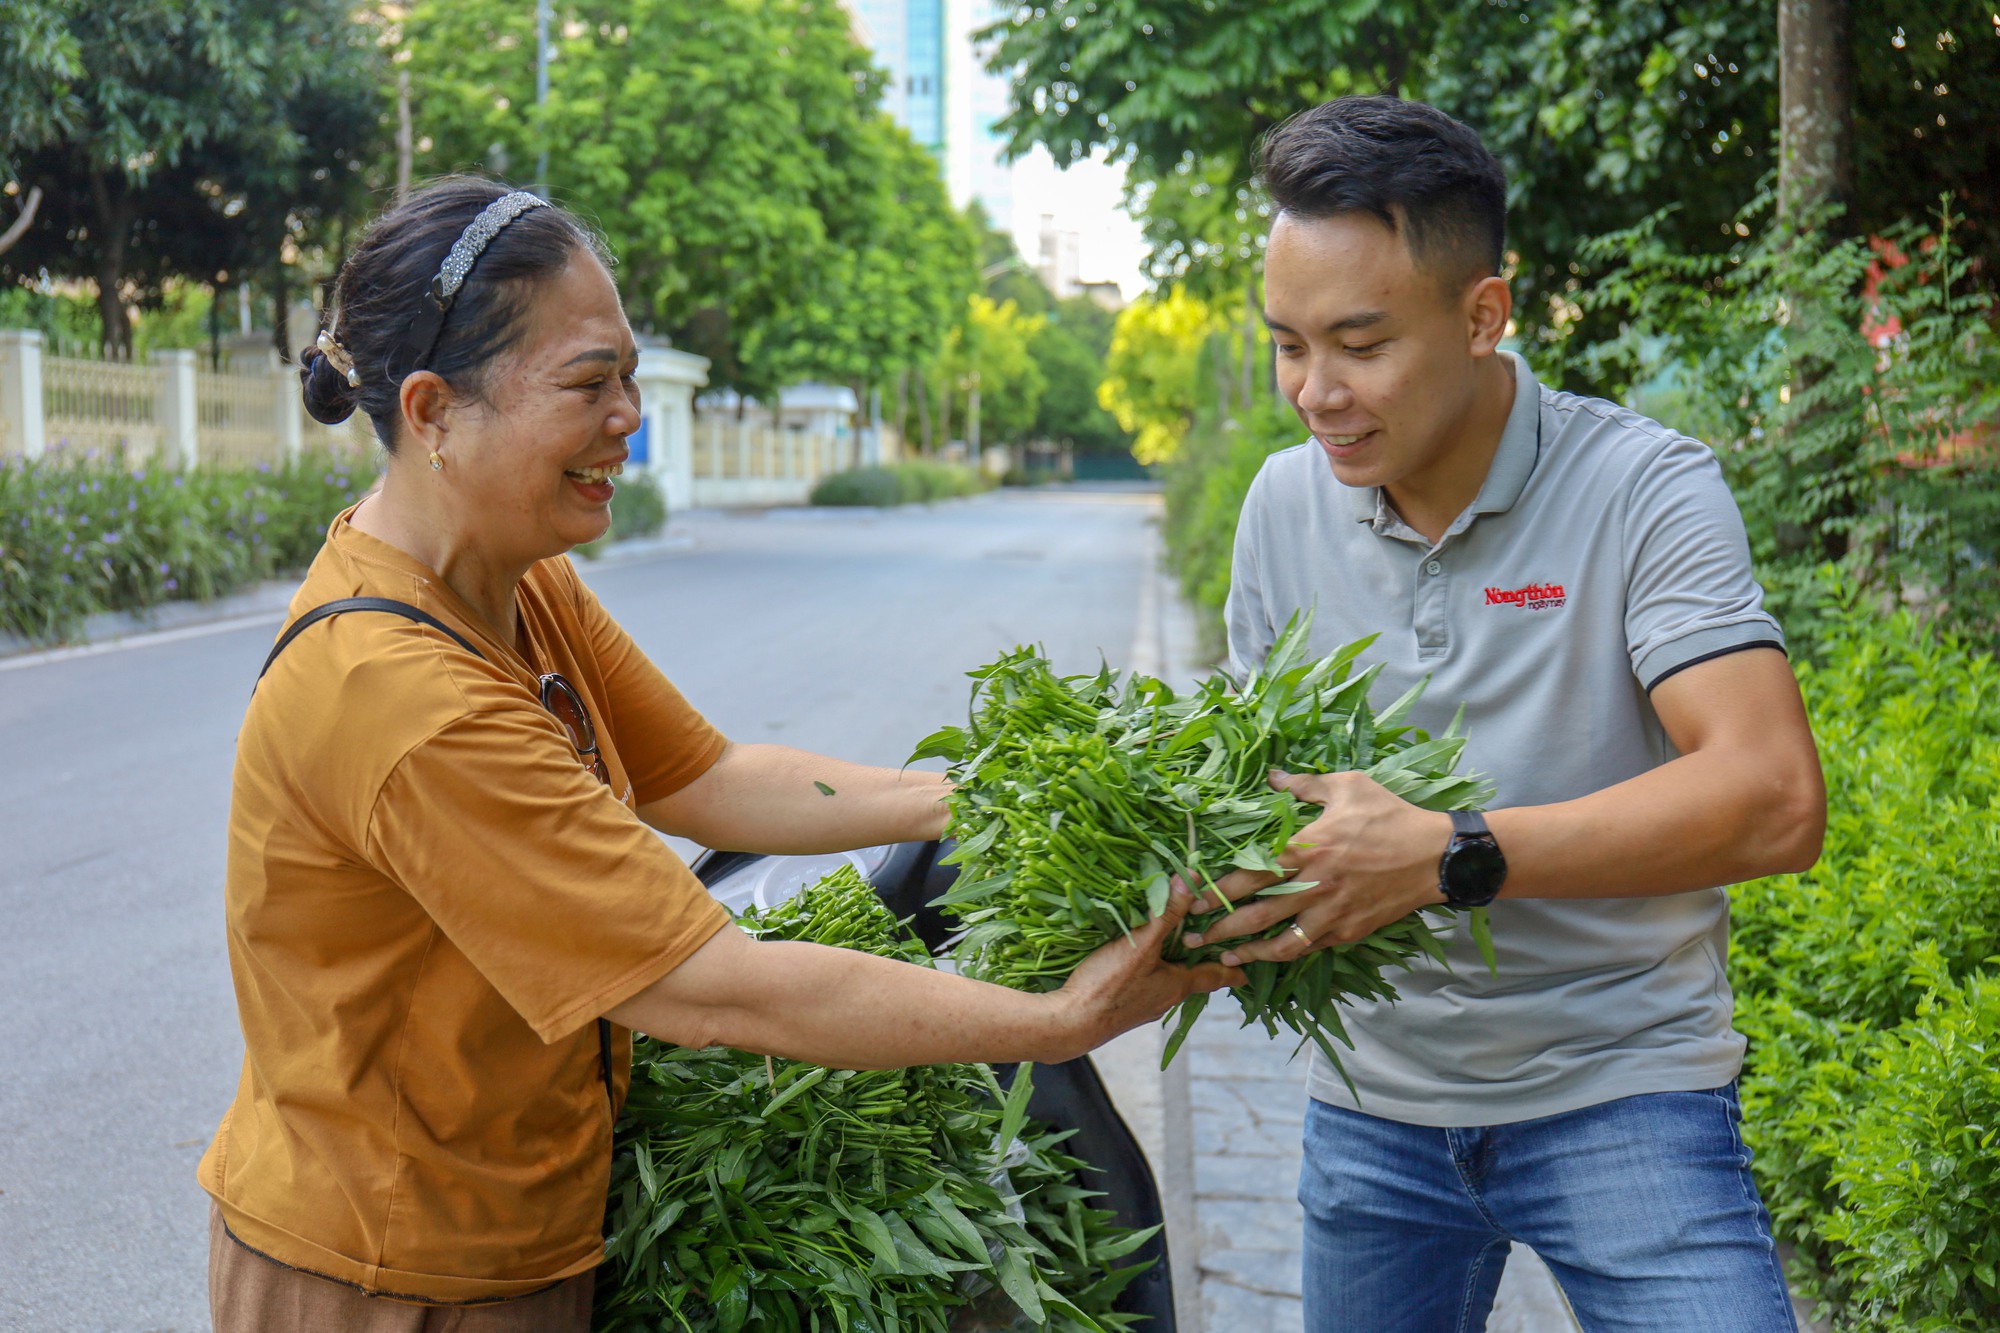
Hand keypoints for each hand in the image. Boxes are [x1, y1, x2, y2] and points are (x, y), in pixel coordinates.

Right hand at [1052, 887, 1244, 1057]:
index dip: (1232, 970)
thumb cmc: (1109, 986)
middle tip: (1210, 943)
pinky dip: (1148, 971)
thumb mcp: (1141, 945)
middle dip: (1199, 961)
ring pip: (1166, 982)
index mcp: (1177, 986)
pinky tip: (1133, 961)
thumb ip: (1166, 913)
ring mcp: (1142, 1006)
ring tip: (1172, 945)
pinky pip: (1144, 985)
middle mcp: (1164, 999)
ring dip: (1171, 965)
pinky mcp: (1121, 1007)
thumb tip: (1192, 879)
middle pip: (1190, 978)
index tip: (1248, 970)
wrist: (1069, 1023)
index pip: (1214, 976)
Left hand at [1183, 768, 1450, 965]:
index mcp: (1306, 849)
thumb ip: (1305, 785)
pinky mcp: (1348, 931)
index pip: (1249, 874)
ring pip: (1280, 942)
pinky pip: (1310, 948)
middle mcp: (1314, 886)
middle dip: (1219, 928)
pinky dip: (1285, 955)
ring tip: (1222, 958)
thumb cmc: (1391, 817)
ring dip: (1247, 952)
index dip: (1216, 888)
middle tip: (1190, 937)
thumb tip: (1273, 776)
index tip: (1190, 897)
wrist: (1438, 857)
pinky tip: (1268, 957)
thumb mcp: (1349, 787)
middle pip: (1256, 914)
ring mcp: (1331, 913)